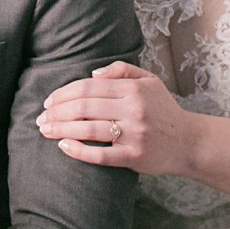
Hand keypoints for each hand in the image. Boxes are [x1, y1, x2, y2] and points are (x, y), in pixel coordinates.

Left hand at [39, 61, 198, 174]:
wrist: (188, 142)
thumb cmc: (164, 110)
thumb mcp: (150, 81)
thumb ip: (122, 71)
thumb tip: (92, 74)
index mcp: (135, 89)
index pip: (89, 87)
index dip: (64, 93)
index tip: (49, 101)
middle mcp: (134, 109)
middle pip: (84, 107)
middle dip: (57, 112)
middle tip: (41, 118)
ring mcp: (134, 134)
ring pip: (88, 130)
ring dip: (61, 129)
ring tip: (45, 130)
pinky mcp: (133, 157)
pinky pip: (100, 155)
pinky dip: (78, 151)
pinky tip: (63, 146)